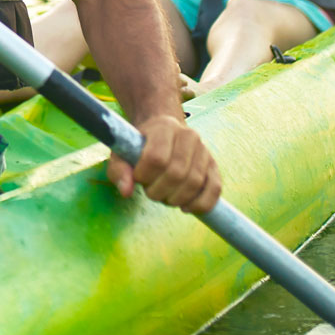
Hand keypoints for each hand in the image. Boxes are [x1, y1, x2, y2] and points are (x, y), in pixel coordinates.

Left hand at [104, 113, 220, 213]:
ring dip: (176, 199)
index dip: (144, 175)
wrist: (163, 131)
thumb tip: (126, 192)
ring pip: (194, 183)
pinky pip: (214, 189)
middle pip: (176, 173)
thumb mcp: (122, 152)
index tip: (138, 178)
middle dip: (159, 191)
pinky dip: (200, 204)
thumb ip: (119, 170)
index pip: (156, 157)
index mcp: (164, 127)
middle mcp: (188, 135)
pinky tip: (185, 207)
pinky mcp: (214, 166)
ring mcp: (204, 151)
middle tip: (151, 192)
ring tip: (165, 196)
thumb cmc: (140, 145)